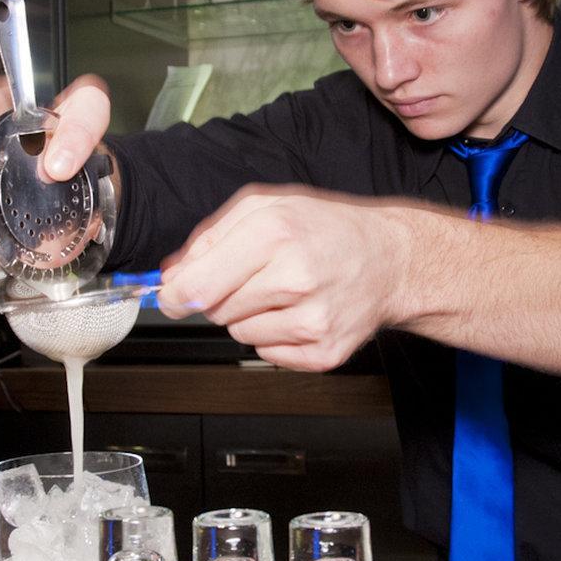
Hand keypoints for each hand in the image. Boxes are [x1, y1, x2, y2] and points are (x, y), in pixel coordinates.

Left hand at [157, 186, 402, 372]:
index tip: (171, 296)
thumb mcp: (267, 206)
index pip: (200, 284)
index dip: (175, 295)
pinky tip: (299, 312)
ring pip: (239, 334)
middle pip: (216, 310)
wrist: (390, 260)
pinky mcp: (324, 351)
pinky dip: (274, 337)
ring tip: (283, 292)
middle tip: (255, 276)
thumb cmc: (327, 229)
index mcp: (276, 233)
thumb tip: (170, 276)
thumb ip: (210, 237)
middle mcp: (295, 277)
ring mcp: (312, 319)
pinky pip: (267, 354)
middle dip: (222, 296)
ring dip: (249, 316)